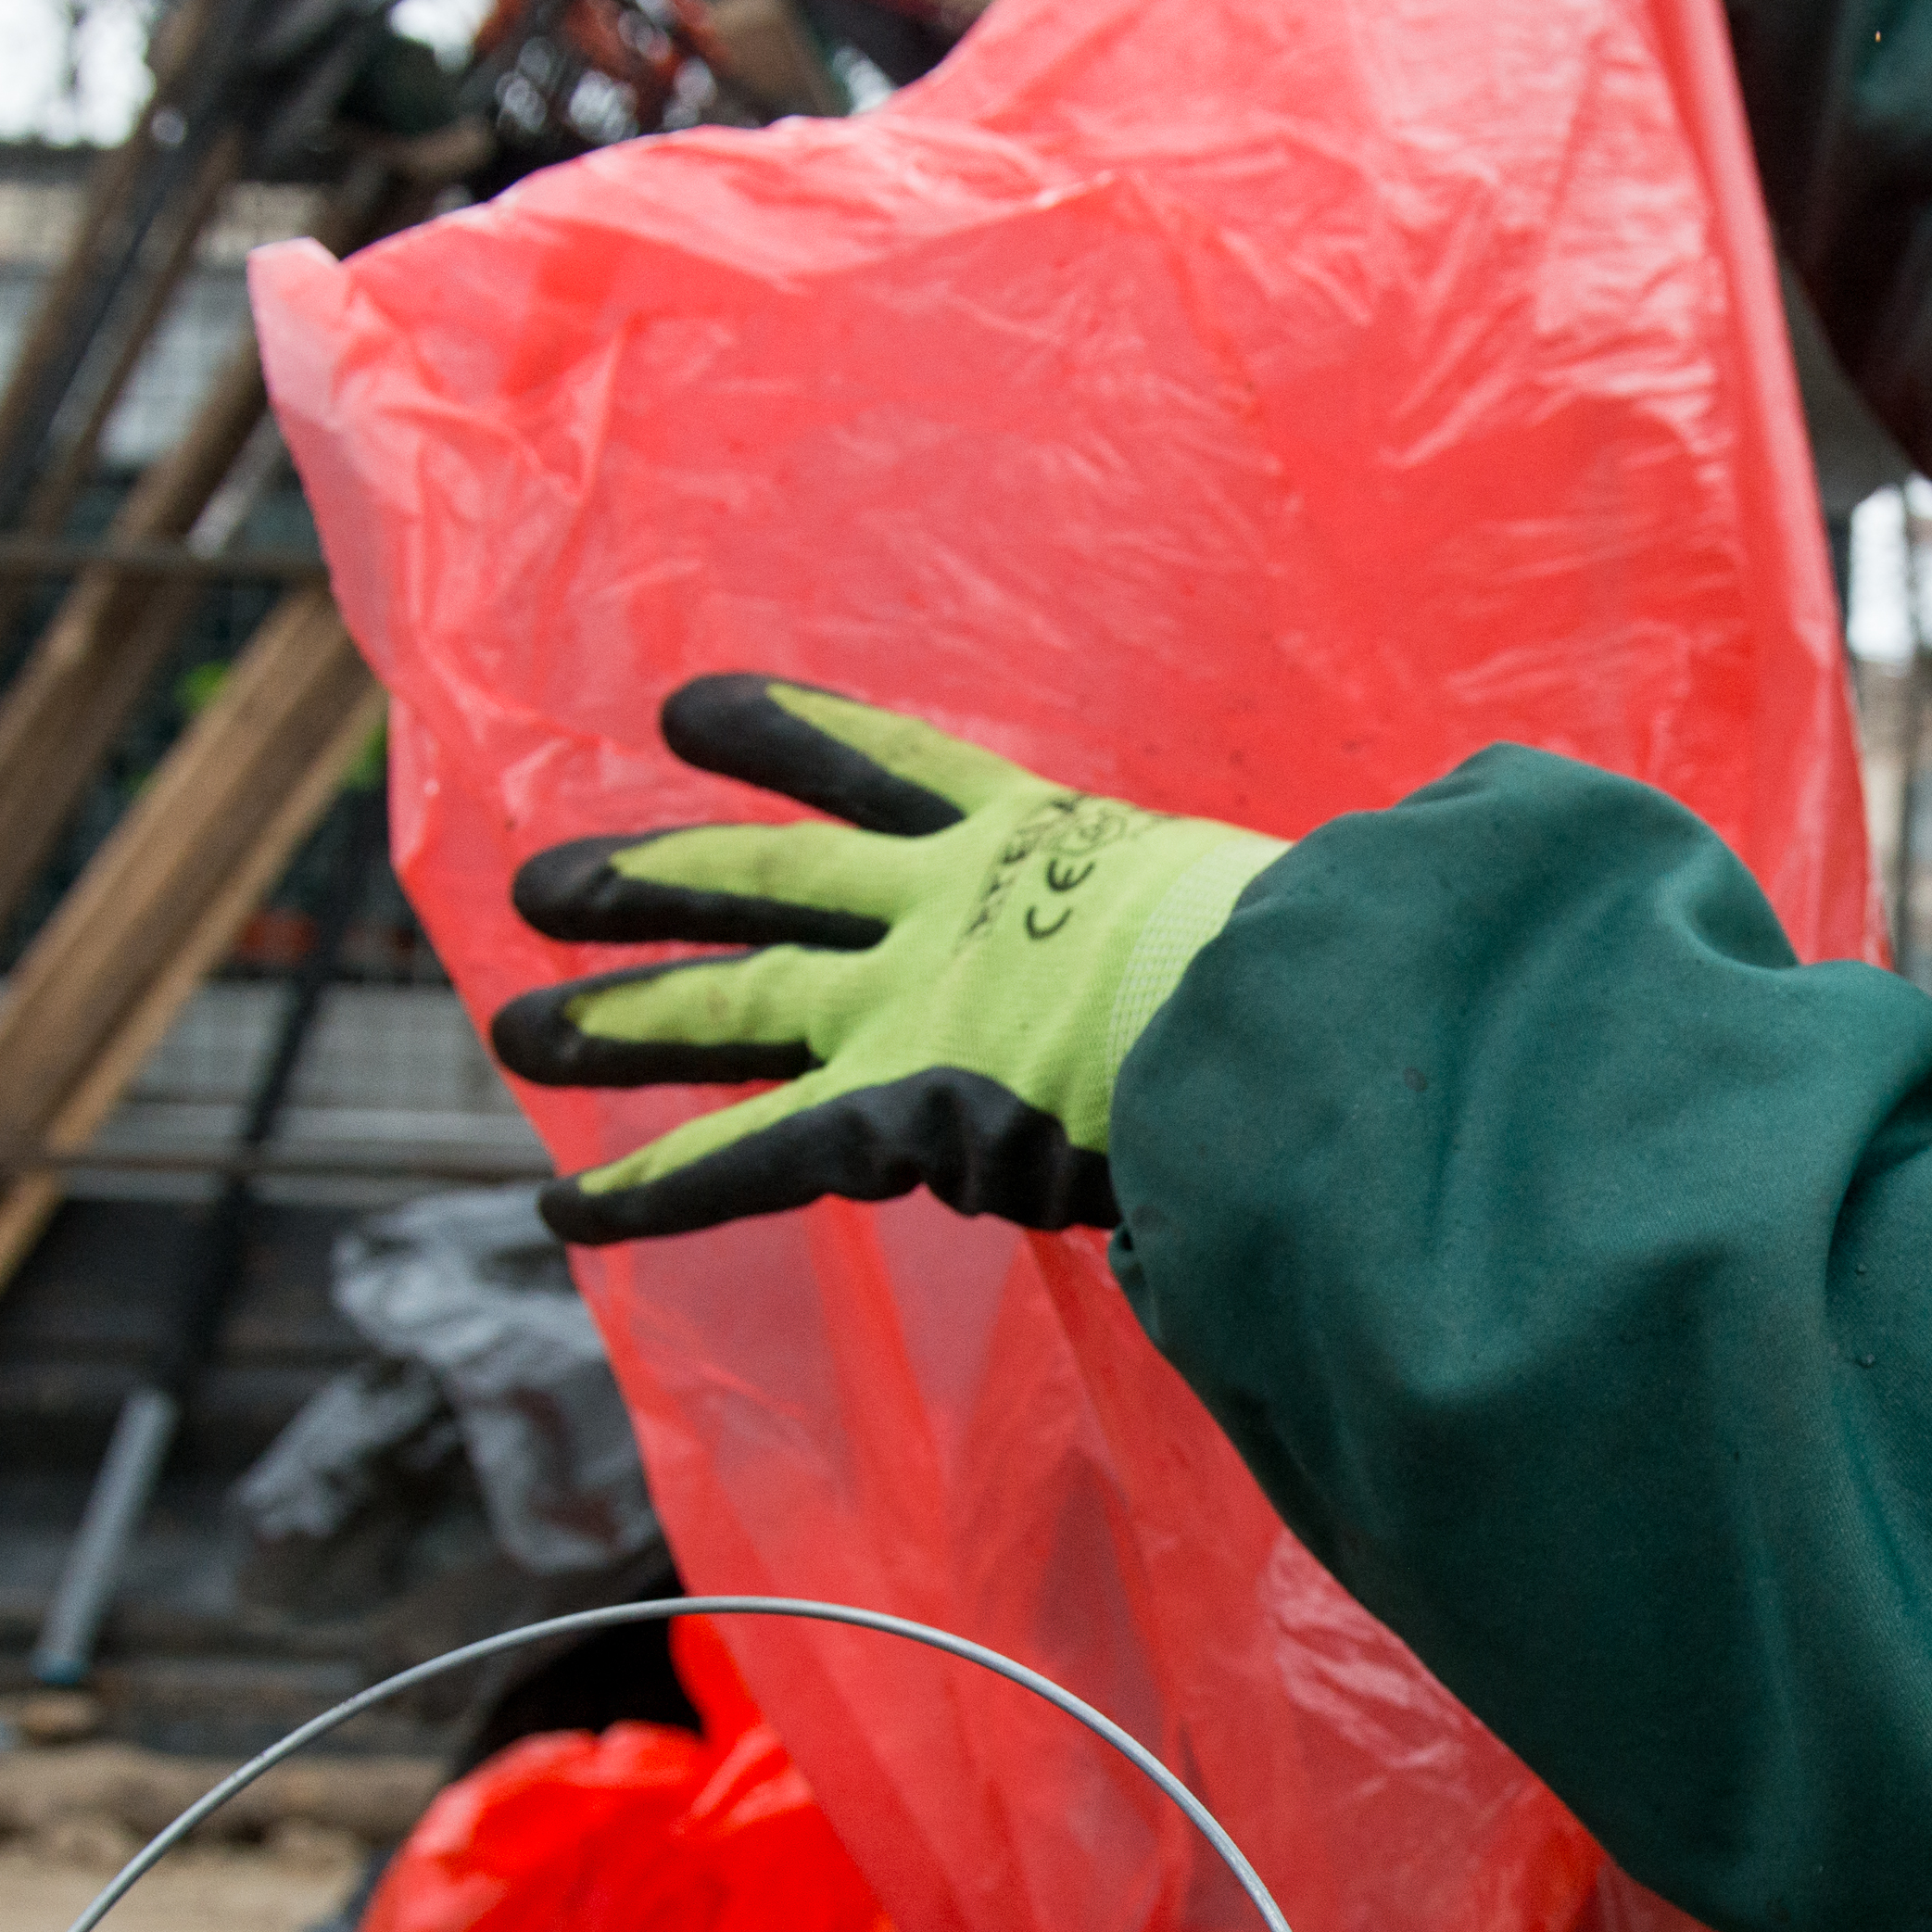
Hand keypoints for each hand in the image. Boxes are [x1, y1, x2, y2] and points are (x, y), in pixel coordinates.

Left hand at [485, 676, 1283, 1240]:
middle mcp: (952, 906)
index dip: (790, 734)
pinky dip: (655, 1191)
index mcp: (1048, 841)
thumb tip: (1418, 857)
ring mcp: (913, 1000)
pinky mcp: (898, 1102)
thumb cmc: (1333, 944)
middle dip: (654, 881)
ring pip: (734, 1005)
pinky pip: (752, 1157)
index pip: (895, 769)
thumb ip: (1305, 893)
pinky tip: (562, 1222)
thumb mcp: (1303, 890)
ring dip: (620, 1021)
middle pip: (769, 881)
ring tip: (512, 1033)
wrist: (1295, 996)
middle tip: (541, 882)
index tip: (694, 709)